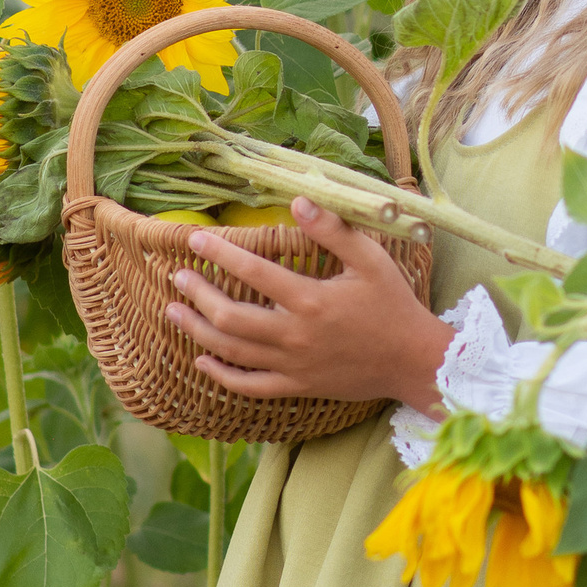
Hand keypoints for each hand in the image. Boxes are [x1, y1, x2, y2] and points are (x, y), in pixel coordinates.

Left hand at [162, 202, 454, 413]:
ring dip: (198, 330)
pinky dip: (222, 376)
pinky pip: (250, 386)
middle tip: (178, 276)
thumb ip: (334, 230)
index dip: (220, 254)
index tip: (195, 241)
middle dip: (198, 295)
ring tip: (173, 312)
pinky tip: (202, 360)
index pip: (254, 272)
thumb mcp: (372, 260)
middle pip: (231, 317)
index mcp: (312, 300)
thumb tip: (298, 201)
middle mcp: (296, 334)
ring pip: (233, 351)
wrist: (413, 361)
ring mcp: (293, 365)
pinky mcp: (297, 386)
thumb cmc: (394, 305)